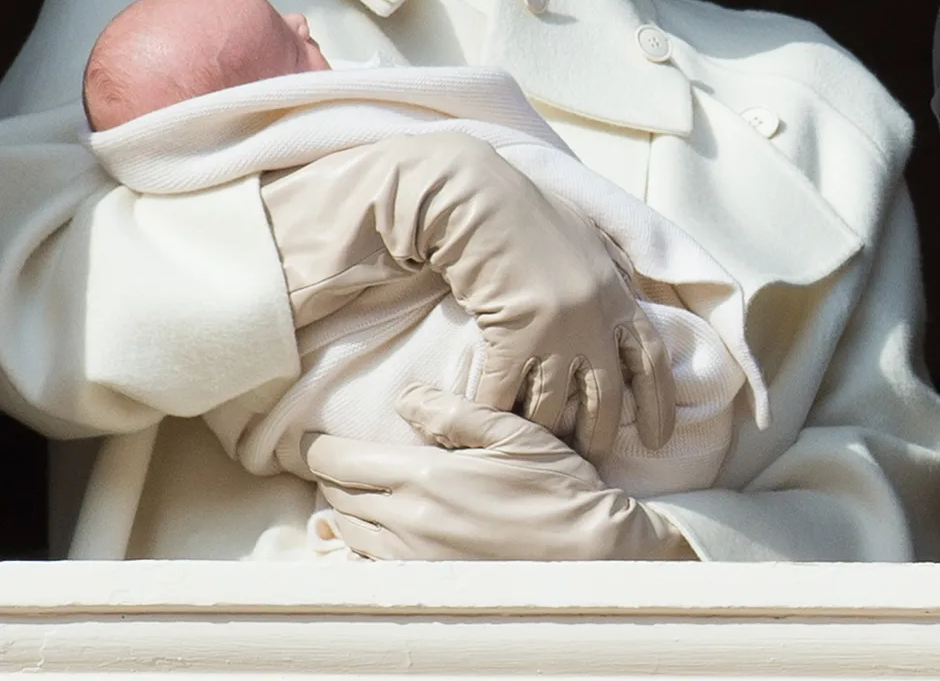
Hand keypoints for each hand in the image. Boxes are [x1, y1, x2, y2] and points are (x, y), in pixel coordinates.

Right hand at [262, 131, 674, 460]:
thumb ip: (611, 274)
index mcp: (620, 296)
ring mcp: (556, 332)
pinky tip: (485, 431)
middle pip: (604, 400)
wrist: (481, 201)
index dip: (658, 403)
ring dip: (543, 437)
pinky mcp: (513, 337)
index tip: (662, 437)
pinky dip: (495, 418)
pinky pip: (504, 398)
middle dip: (596, 437)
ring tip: (534, 455)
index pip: (651, 361)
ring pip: (553, 409)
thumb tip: (627, 293)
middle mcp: (595, 320)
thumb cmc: (531, 215)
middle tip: (586, 462)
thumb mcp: (589, 241)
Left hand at [306, 385, 684, 559]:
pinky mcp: (426, 586)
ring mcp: (414, 560)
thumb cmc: (557, 488)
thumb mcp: (513, 433)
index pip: (341, 460)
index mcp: (424, 477)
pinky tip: (376, 533)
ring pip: (350, 533)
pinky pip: (371, 566)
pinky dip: (362, 546)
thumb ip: (454, 413)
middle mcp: (408, 523)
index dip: (314, 447)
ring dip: (346, 508)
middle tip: (332, 457)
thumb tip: (406, 398)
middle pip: (339, 495)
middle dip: (331, 474)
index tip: (304, 438)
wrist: (590, 553)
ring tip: (354, 489)